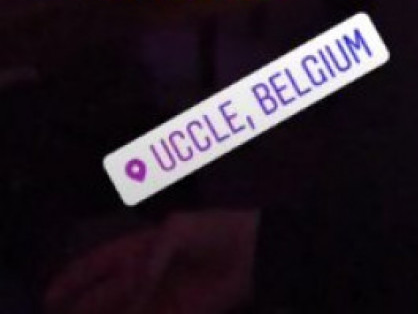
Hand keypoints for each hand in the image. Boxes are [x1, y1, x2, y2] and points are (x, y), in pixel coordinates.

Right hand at [44, 210, 257, 313]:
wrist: (251, 252)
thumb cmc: (213, 230)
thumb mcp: (177, 230)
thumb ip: (151, 257)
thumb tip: (135, 288)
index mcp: (139, 247)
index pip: (98, 264)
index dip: (73, 280)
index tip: (49, 299)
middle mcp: (142, 276)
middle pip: (103, 298)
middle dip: (82, 311)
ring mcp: (156, 298)